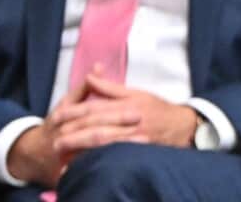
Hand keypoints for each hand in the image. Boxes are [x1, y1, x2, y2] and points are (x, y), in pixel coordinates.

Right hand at [6, 76, 141, 186]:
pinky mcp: (67, 166)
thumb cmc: (56, 124)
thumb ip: (85, 87)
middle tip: (146, 133)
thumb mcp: (67, 103)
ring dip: (118, 148)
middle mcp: (63, 131)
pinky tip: (124, 163)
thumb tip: (98, 66)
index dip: (116, 114)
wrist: (36, 151)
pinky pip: (89, 165)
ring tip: (140, 145)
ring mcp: (65, 151)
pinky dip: (106, 163)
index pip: (93, 112)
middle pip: (95, 133)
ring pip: (94, 150)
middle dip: (120, 132)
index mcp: (64, 113)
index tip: (138, 113)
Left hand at [55, 73, 196, 153]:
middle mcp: (130, 122)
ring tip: (66, 155)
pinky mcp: (140, 152)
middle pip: (97, 128)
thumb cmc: (157, 108)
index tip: (57, 117)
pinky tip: (87, 164)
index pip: (95, 108)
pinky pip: (117, 156)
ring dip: (84, 150)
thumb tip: (89, 76)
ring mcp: (136, 139)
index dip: (75, 113)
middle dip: (75, 135)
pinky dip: (101, 160)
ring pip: (106, 144)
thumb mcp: (135, 93)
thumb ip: (110, 87)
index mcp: (126, 105)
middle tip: (55, 141)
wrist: (185, 126)